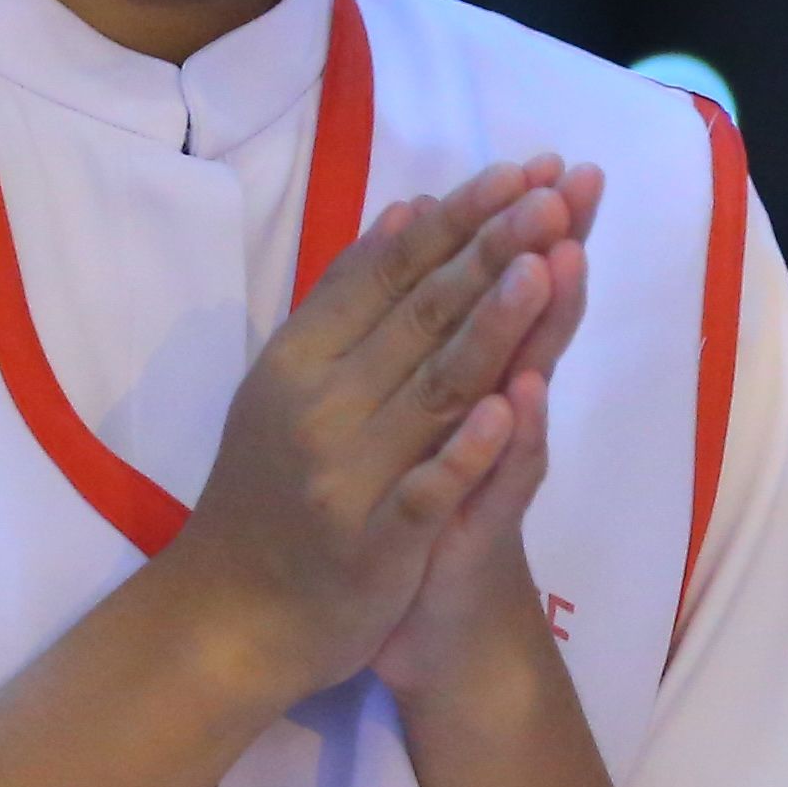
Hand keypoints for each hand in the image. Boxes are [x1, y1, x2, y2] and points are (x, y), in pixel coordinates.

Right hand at [157, 160, 575, 710]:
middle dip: (490, 252)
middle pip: (421, 318)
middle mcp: (323, 408)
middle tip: (553, 194)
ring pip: (434, 390)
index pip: (390, 273)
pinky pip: (429, 490)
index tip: (521, 170)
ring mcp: (351, 477)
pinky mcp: (377, 544)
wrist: (234, 616)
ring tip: (545, 265)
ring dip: (491, 325)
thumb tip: (407, 211)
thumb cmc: (274, 488)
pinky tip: (512, 408)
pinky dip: (468, 449)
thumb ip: (347, 301)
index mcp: (303, 360)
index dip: (458, 220)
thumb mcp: (294, 382)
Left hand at [376, 161, 609, 706]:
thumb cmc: (420, 515)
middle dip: (550, 253)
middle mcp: (501, 422)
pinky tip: (520, 400)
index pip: (509, 291)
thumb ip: (438, 337)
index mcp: (481, 384)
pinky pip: (498, 485)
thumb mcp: (425, 419)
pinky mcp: (476, 535)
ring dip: (543, 329)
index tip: (554, 162)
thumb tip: (427, 238)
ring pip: (526, 390)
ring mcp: (494, 477)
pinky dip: (508, 443)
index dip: (527, 229)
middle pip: (534, 324)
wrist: (430, 631)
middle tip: (578, 186)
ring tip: (562, 264)